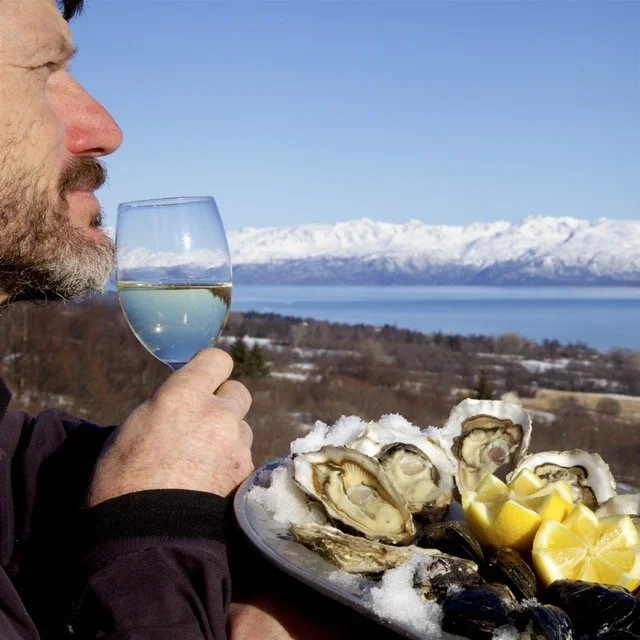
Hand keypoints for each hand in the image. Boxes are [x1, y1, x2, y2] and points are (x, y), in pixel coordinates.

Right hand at [88, 348, 252, 505]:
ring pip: (242, 427)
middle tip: (204, 422)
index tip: (203, 379)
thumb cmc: (123, 482)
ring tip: (204, 461)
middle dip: (224, 403)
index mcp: (183, 396)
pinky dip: (232, 464)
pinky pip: (244, 457)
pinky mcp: (246, 473)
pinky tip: (211, 482)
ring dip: (229, 436)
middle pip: (238, 391)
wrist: (145, 538)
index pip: (217, 359)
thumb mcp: (133, 429)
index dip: (211, 369)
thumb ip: (166, 408)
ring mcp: (236, 444)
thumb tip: (180, 404)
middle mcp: (217, 414)